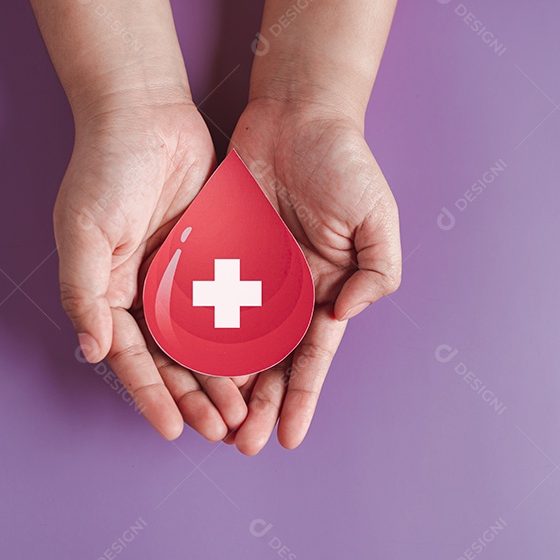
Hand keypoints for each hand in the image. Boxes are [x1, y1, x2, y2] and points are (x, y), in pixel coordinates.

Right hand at [55, 99, 246, 440]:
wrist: (145, 111)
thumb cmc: (104, 168)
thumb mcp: (84, 231)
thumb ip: (85, 292)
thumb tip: (93, 352)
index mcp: (110, 292)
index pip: (133, 359)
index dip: (151, 396)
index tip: (171, 431)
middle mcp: (145, 291)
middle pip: (172, 358)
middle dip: (195, 397)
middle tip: (222, 430)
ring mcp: (181, 274)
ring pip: (206, 339)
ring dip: (223, 375)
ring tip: (245, 410)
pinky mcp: (214, 253)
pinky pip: (231, 302)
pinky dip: (245, 332)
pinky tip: (266, 360)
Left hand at [223, 97, 402, 454]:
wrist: (296, 113)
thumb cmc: (345, 163)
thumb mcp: (378, 218)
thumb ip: (377, 272)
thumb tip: (345, 315)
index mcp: (325, 290)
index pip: (311, 357)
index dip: (300, 398)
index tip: (286, 437)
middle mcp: (286, 293)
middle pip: (269, 363)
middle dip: (257, 406)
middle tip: (241, 445)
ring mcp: (249, 276)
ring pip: (231, 344)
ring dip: (222, 386)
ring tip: (210, 424)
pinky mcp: (214, 253)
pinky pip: (200, 301)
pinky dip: (191, 337)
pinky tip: (181, 370)